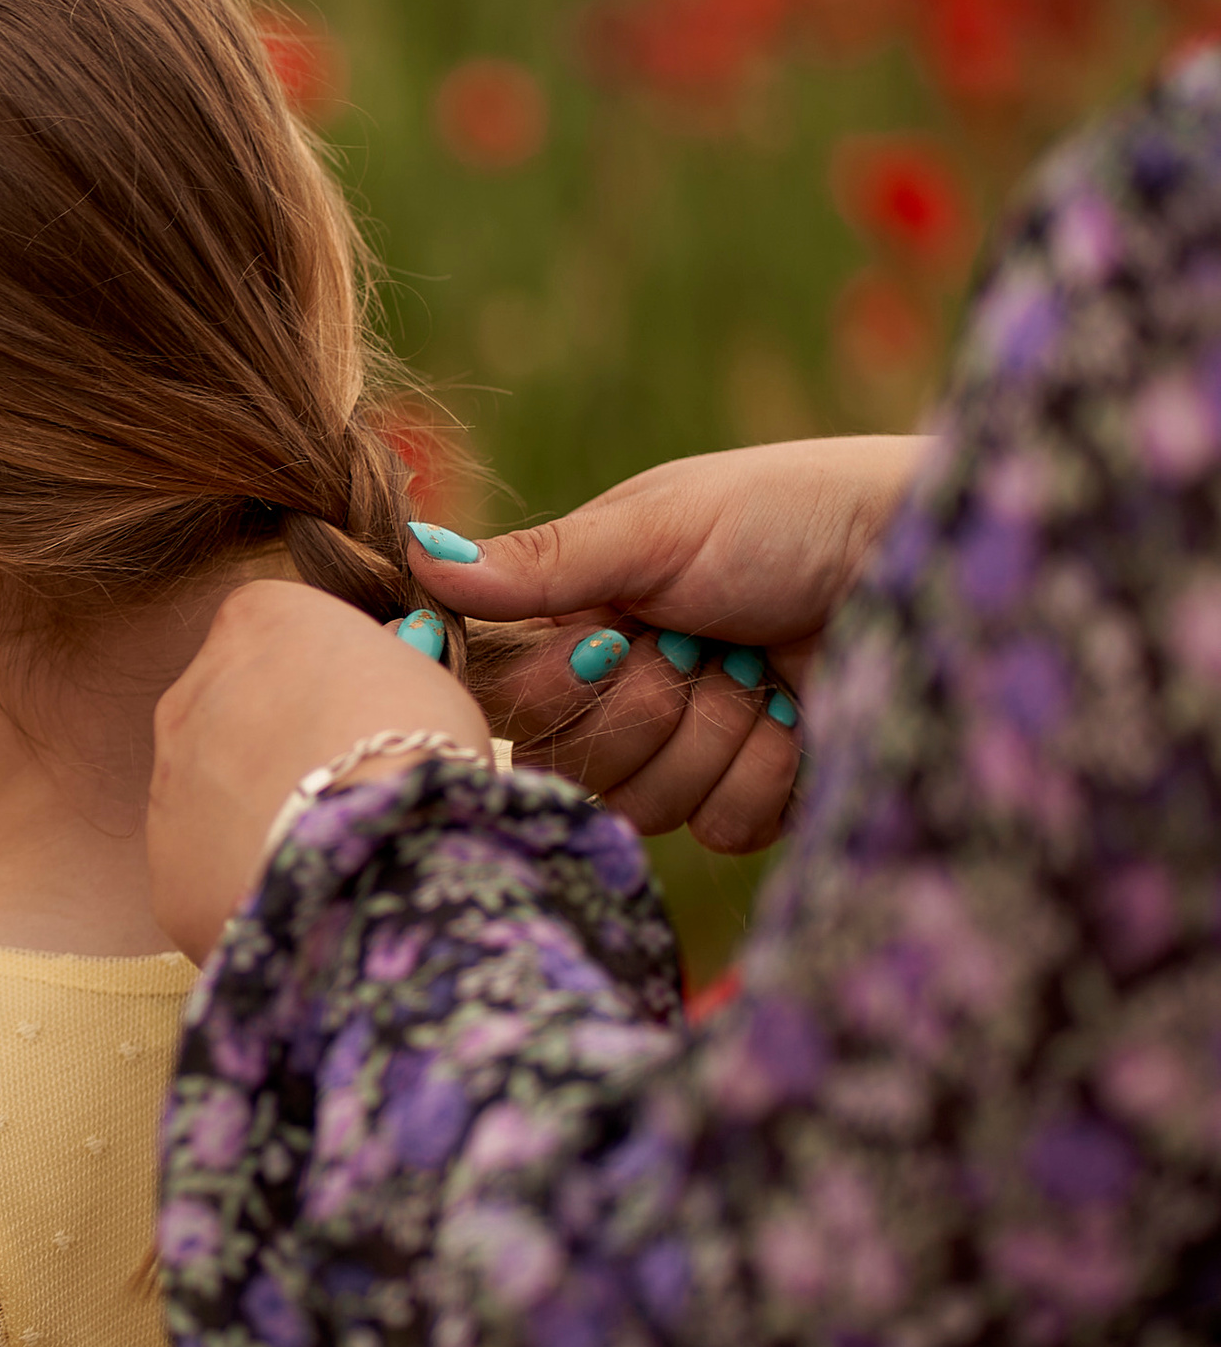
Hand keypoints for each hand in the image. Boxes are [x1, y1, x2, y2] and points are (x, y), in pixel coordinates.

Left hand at [148, 582, 489, 962]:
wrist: (381, 850)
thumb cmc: (416, 747)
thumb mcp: (416, 673)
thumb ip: (374, 660)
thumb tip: (377, 657)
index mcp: (254, 621)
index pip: (272, 632)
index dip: (317, 678)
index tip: (353, 712)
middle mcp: (191, 690)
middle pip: (229, 711)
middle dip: (272, 744)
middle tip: (336, 784)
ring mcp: (168, 779)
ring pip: (209, 791)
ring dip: (251, 810)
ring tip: (319, 844)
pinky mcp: (167, 865)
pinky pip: (203, 866)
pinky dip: (240, 878)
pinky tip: (292, 891)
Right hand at [408, 437, 924, 852]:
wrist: (926, 557)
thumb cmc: (793, 513)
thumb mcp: (662, 525)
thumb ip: (543, 563)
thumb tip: (420, 557)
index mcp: (586, 620)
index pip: (511, 701)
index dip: (556, 687)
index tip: (612, 636)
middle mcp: (628, 693)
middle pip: (570, 767)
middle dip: (644, 705)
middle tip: (702, 645)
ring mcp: (695, 753)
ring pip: (643, 808)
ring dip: (712, 735)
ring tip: (760, 670)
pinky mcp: (761, 802)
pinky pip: (718, 832)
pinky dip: (765, 772)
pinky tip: (798, 714)